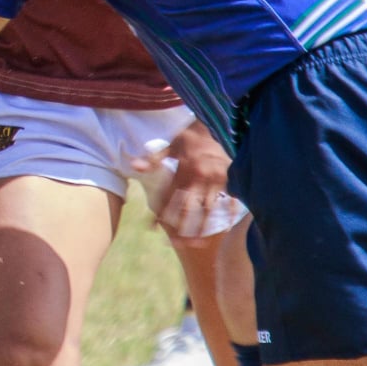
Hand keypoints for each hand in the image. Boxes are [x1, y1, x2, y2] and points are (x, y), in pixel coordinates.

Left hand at [131, 124, 232, 240]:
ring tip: (195, 244)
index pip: (169, 197)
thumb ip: (154, 159)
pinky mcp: (231, 179)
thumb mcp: (171, 144)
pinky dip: (229, 215)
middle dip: (180, 228)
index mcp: (184, 169)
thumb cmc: (191, 135)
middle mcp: (200, 177)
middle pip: (188, 208)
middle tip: (174, 244)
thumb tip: (134, 166)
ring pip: (207, 209)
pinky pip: (232, 201)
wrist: (219, 121)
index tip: (152, 227)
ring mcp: (217, 179)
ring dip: (201, 227)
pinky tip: (224, 228)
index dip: (160, 213)